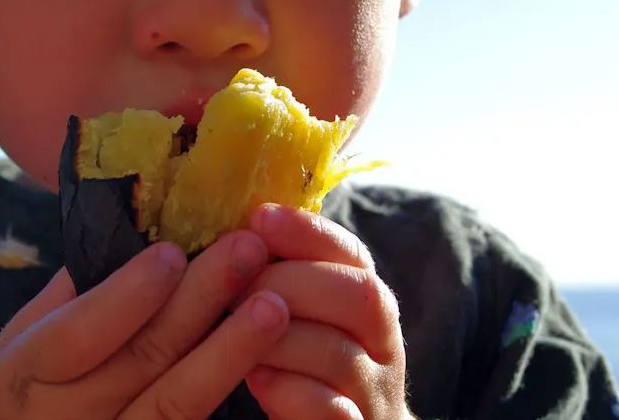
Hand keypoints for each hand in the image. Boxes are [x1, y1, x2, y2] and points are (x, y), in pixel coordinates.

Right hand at [0, 231, 288, 419]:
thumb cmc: (12, 397)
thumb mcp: (19, 344)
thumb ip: (71, 294)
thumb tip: (134, 228)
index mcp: (26, 378)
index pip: (77, 336)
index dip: (127, 295)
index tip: (172, 251)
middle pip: (142, 360)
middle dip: (199, 300)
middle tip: (247, 249)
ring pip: (177, 405)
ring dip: (231, 351)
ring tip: (273, 305)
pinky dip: (229, 391)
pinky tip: (268, 358)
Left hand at [240, 204, 409, 419]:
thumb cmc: (307, 370)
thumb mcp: (305, 318)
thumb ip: (286, 279)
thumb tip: (237, 231)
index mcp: (368, 303)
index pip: (352, 252)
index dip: (308, 231)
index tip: (260, 217)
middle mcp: (383, 343)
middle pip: (358, 295)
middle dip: (291, 282)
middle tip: (236, 289)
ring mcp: (374, 393)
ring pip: (338, 354)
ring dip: (279, 338)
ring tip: (235, 333)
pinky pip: (332, 410)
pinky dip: (290, 392)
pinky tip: (258, 381)